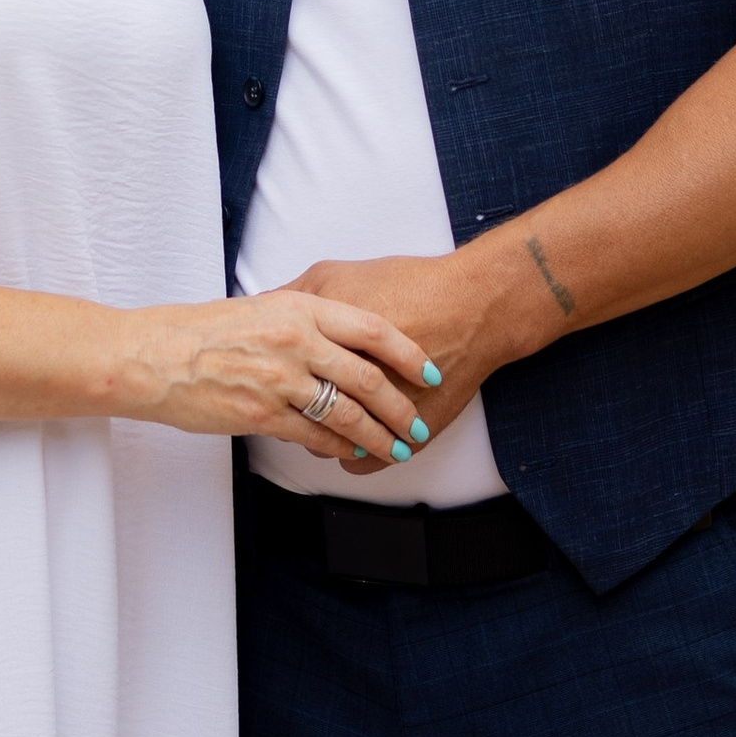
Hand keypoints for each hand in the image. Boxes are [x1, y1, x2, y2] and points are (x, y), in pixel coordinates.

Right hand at [116, 287, 439, 470]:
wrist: (157, 355)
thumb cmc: (206, 330)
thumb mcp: (263, 308)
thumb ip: (304, 318)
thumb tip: (342, 332)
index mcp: (300, 308)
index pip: (371, 329)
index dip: (408, 352)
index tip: (429, 369)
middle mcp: (296, 341)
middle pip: (367, 377)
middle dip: (400, 405)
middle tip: (418, 421)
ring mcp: (280, 380)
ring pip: (345, 413)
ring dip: (377, 435)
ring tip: (397, 447)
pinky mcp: (262, 414)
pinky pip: (312, 436)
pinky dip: (338, 448)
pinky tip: (351, 454)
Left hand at [254, 254, 523, 469]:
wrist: (474, 305)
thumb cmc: (408, 283)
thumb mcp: (340, 275)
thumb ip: (296, 295)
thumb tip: (261, 309)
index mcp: (330, 343)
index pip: (282, 378)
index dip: (270, 381)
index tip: (267, 381)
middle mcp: (352, 381)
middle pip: (303, 414)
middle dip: (288, 414)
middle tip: (286, 407)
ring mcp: (381, 414)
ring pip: (333, 444)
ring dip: (322, 441)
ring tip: (320, 430)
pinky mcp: (410, 433)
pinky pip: (369, 462)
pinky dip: (356, 459)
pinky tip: (350, 449)